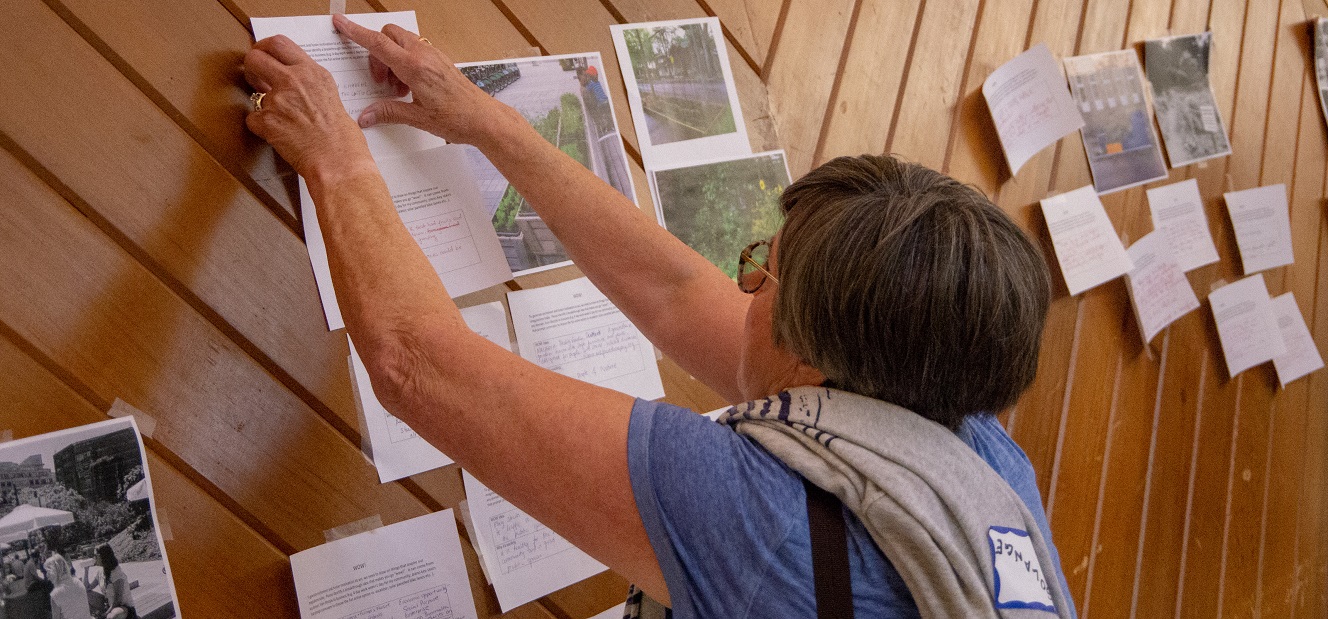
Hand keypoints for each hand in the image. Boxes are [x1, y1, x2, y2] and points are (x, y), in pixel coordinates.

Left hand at [243, 34, 372, 179]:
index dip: (264, 47)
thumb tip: (292, 85)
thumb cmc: (343, 139)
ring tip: (281, 120)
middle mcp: (294, 80)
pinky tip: (279, 136)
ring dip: (262, 105)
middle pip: (255, 57)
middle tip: (255, 77)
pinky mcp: (267, 121)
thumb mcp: (331, 98)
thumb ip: (309, 85)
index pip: (279, 43)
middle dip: (251, 67)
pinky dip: (261, 128)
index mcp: (313, 72)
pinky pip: (253, 119)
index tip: (262, 54)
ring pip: (253, 93)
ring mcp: (278, 100)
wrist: (339, 163)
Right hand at [332, 15, 507, 145]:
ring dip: (391, 59)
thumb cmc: (458, 119)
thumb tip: (366, 115)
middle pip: (388, 36)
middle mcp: (424, 55)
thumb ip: (389, 113)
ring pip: (402, 42)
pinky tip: (410, 87)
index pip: (378, 43)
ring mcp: (434, 55)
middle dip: (376, 53)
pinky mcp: (440, 60)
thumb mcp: (418, 118)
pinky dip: (405, 62)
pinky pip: (415, 50)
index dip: (356, 32)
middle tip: (380, 81)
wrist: (485, 119)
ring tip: (397, 89)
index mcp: (415, 68)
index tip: (341, 23)